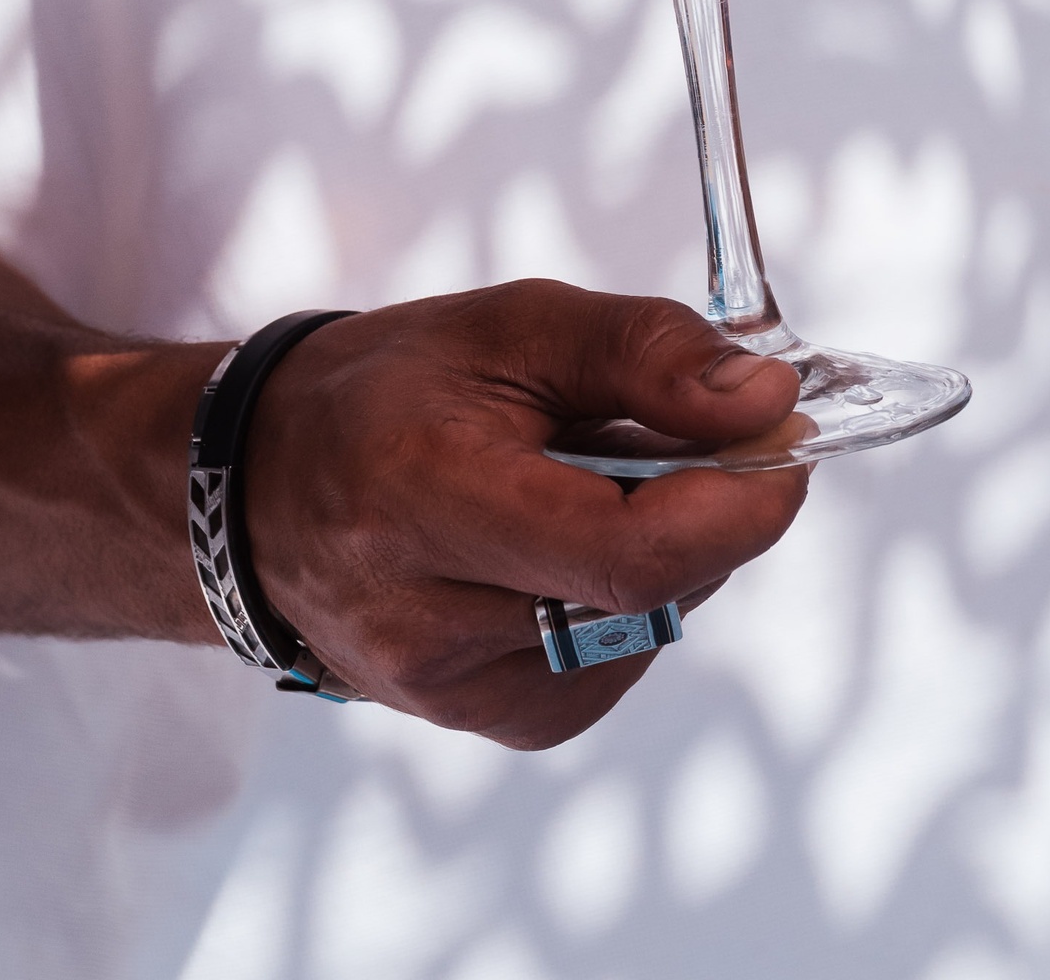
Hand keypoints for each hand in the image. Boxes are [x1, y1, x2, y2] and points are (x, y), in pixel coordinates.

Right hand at [244, 283, 807, 745]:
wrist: (265, 485)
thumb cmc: (386, 389)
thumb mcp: (511, 326)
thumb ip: (645, 355)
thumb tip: (767, 402)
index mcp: (427, 501)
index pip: (626, 554)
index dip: (735, 505)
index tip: (785, 434)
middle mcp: (431, 624)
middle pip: (646, 593)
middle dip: (707, 506)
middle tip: (699, 428)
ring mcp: (454, 692)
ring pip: (642, 631)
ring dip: (663, 550)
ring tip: (596, 478)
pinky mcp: (483, 723)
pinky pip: (610, 664)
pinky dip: (625, 597)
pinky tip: (571, 541)